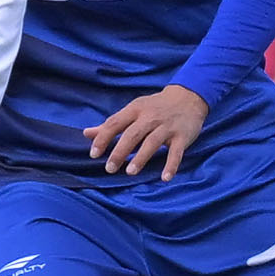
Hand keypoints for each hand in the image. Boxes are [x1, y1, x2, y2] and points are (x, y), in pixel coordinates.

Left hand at [86, 83, 208, 179]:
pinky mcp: (183, 136)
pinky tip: (165, 178)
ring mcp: (167, 127)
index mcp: (134, 110)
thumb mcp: (132, 110)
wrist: (188, 97)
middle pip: (132, 134)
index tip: (94, 154)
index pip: (114, 123)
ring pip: (152, 143)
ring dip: (141, 158)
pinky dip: (171, 165)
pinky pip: (176, 152)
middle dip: (119, 151)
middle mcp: (150, 117)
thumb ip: (111, 124)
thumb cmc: (154, 107)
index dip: (103, 138)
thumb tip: (86, 133)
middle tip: (109, 168)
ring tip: (130, 172)